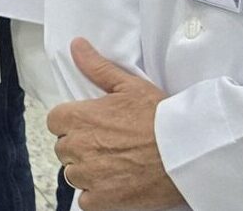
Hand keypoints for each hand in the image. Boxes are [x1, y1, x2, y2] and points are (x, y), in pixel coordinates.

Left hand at [49, 38, 185, 210]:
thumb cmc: (162, 118)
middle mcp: (77, 146)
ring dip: (89, 171)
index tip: (92, 126)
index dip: (73, 124)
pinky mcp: (101, 199)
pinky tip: (117, 184)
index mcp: (78, 117)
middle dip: (81, 147)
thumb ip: (97, 67)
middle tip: (110, 145)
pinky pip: (86, 199)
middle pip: (64, 149)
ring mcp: (88, 175)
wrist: (187, 152)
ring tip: (116, 164)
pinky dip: (98, 195)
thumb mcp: (130, 86)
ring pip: (73, 174)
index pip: (55, 122)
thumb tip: (77, 46)